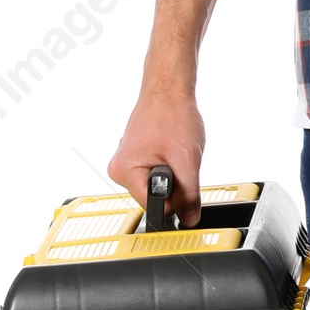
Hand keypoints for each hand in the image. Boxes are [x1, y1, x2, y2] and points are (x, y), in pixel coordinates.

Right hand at [108, 84, 205, 224]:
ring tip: (173, 150)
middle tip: (178, 158)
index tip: (183, 184)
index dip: (174, 200)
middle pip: (154, 197)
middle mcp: (119, 170)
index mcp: (125, 172)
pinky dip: (168, 165)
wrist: (168, 90)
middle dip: (173, 184)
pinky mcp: (134, 157)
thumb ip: (188, 195)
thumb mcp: (187, 160)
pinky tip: (169, 148)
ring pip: (157, 186)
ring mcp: (126, 163)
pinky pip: (155, 174)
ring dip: (172, 173)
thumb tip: (190, 220)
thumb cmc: (173, 115)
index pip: (153, 206)